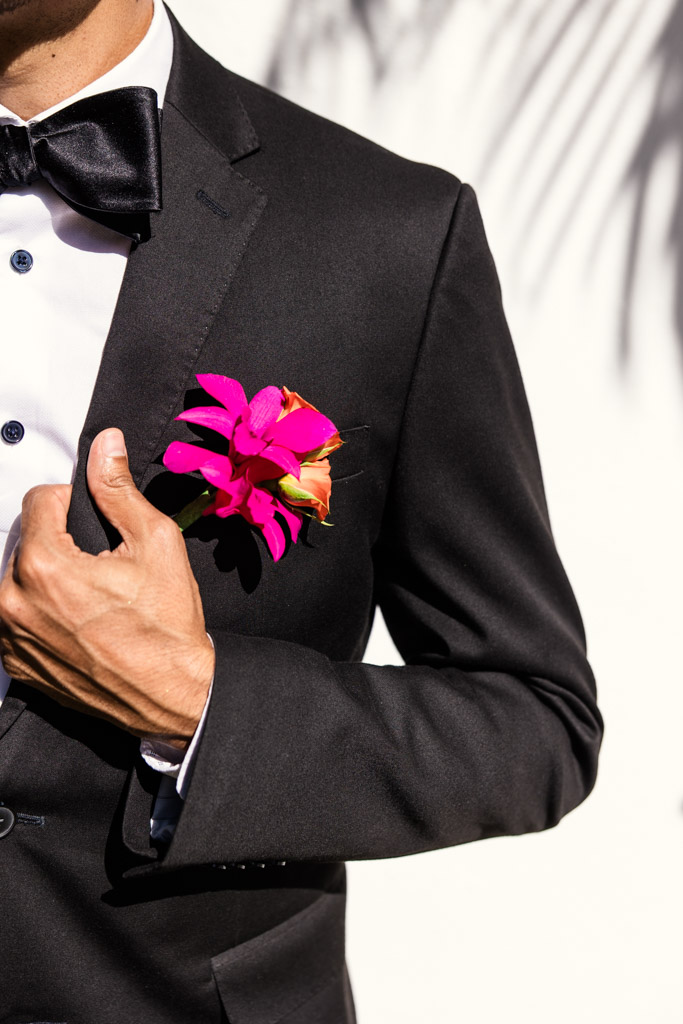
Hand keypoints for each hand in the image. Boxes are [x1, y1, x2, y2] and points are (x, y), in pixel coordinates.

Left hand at [0, 428, 214, 748]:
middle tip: (100, 565)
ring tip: (89, 595)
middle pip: (24, 539)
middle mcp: (13, 602)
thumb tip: (105, 445)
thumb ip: (119, 490)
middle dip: (58, 541)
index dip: (72, 502)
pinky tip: (77, 621)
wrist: (172, 695)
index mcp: (43, 566)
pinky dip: (39, 612)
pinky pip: (14, 618)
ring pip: (17, 578)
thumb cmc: (167, 626)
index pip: (37, 500)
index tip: (96, 523)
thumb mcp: (155, 542)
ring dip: (46, 576)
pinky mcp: (15, 664)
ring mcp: (10, 638)